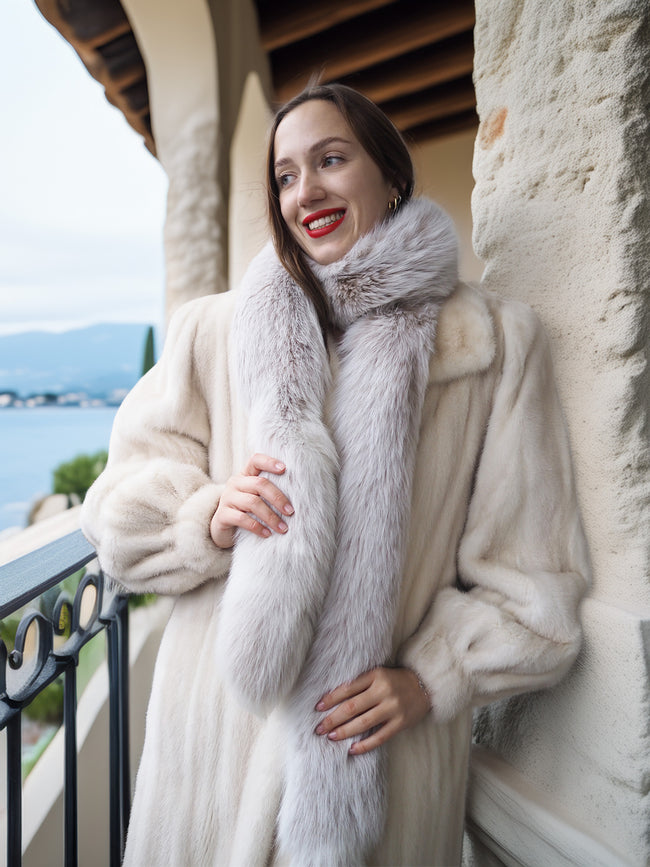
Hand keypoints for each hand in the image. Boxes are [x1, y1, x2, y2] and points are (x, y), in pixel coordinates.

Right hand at [210, 453, 293, 548]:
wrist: (222, 529)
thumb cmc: (246, 510)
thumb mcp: (256, 497)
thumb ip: (269, 492)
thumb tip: (299, 496)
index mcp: (245, 475)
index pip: (256, 460)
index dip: (269, 462)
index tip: (285, 468)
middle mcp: (235, 483)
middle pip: (259, 484)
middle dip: (278, 498)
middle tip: (291, 511)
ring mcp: (227, 498)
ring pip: (253, 503)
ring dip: (271, 517)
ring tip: (283, 528)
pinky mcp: (222, 515)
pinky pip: (242, 519)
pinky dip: (258, 527)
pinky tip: (268, 534)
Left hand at [314, 666, 430, 754]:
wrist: (424, 685)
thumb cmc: (395, 680)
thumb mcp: (378, 674)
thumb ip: (360, 683)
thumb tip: (334, 698)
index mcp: (376, 676)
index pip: (348, 688)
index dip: (331, 698)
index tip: (318, 707)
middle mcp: (383, 691)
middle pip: (352, 707)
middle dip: (333, 719)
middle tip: (318, 728)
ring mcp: (393, 708)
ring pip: (363, 723)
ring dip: (344, 731)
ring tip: (331, 737)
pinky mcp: (401, 723)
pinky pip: (380, 737)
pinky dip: (365, 745)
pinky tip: (352, 750)